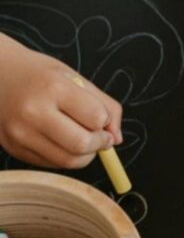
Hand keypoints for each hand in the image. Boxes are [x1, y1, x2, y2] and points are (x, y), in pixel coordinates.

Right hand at [0, 36, 122, 168]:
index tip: (104, 119)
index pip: (95, 118)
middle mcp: (33, 113)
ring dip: (85, 155)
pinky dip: (64, 157)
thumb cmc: (41, 74)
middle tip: (102, 137)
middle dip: (100, 144)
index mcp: (54, 88)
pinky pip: (50, 163)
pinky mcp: (12, 148)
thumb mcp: (75, 78)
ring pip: (66, 160)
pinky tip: (62, 141)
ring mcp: (19, 133)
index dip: (106, 122)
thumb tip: (117, 139)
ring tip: (85, 140)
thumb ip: (104, 105)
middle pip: (81, 145)